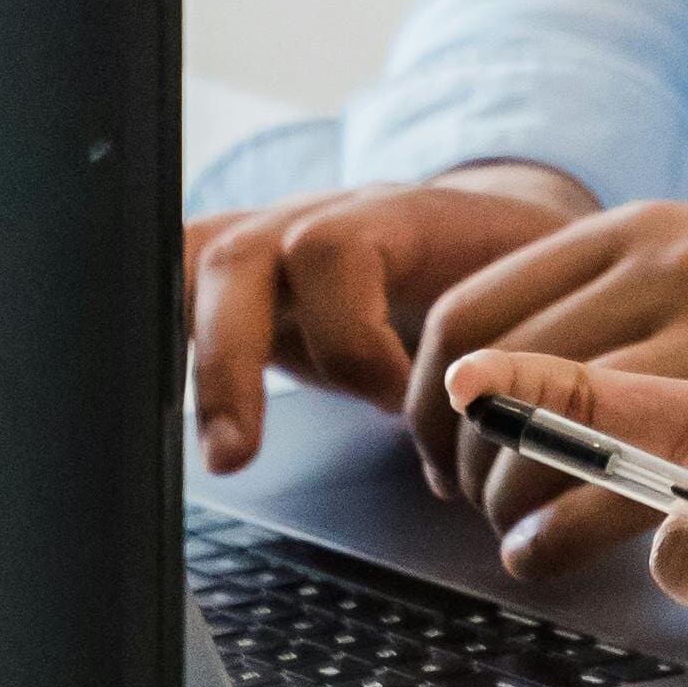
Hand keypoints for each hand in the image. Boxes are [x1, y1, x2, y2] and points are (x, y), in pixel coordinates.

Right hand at [185, 167, 590, 470]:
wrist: (501, 225)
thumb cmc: (515, 270)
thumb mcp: (528, 299)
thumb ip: (506, 363)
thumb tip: (449, 471)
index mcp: (401, 214)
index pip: (338, 248)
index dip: (351, 335)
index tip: (393, 404)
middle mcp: (322, 216)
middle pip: (240, 257)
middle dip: (230, 362)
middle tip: (238, 455)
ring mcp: (273, 238)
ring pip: (191, 264)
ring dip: (188, 358)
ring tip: (203, 448)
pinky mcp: (241, 277)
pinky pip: (172, 287)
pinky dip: (163, 343)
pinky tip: (158, 408)